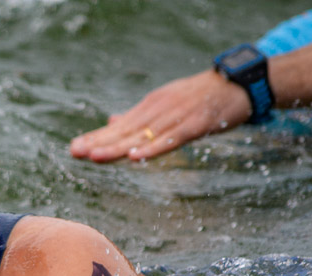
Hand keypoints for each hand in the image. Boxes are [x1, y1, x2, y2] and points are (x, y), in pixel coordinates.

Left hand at [70, 69, 251, 161]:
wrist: (236, 84)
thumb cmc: (198, 98)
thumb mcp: (164, 104)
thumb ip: (138, 118)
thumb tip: (111, 123)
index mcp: (150, 108)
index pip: (118, 127)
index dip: (96, 137)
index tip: (74, 148)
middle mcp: (158, 110)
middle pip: (125, 131)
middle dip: (99, 142)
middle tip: (75, 152)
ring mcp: (176, 116)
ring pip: (143, 135)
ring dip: (118, 147)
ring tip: (95, 156)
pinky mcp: (195, 124)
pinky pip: (172, 139)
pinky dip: (154, 147)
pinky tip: (135, 156)